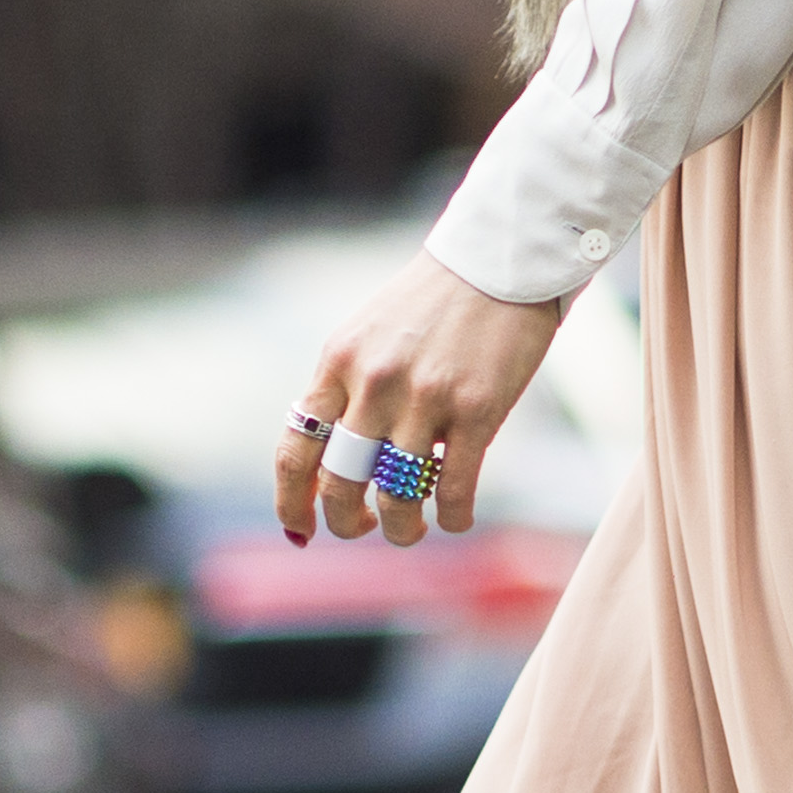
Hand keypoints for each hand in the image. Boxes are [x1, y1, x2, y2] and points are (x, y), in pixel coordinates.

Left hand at [278, 256, 571, 547]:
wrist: (499, 261)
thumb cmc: (435, 305)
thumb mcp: (370, 337)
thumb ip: (348, 390)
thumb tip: (336, 464)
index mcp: (338, 363)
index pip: (296, 450)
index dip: (292, 503)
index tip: (302, 532)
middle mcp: (374, 383)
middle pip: (342, 484)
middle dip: (347, 523)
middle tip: (366, 528)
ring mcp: (426, 398)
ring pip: (398, 496)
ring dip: (404, 529)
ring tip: (413, 530)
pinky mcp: (477, 409)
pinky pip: (455, 490)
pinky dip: (453, 517)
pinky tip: (455, 518)